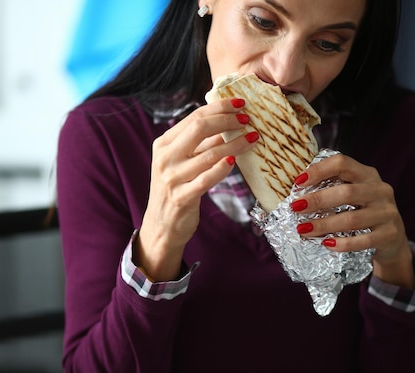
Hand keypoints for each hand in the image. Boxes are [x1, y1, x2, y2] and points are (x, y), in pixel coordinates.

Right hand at [135, 98, 258, 281]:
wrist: (161, 226)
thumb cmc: (177, 189)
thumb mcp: (183, 163)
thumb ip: (200, 144)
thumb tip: (227, 122)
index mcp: (164, 144)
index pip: (194, 117)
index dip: (219, 108)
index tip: (240, 104)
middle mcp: (165, 158)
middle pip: (200, 128)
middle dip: (228, 120)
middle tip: (248, 120)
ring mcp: (172, 178)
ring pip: (210, 154)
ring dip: (235, 144)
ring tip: (253, 138)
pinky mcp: (181, 197)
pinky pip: (207, 179)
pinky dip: (223, 168)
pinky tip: (236, 161)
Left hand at [291, 153, 414, 288]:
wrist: (392, 239)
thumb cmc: (362, 212)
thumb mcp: (352, 195)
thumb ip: (330, 188)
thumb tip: (294, 193)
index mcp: (367, 174)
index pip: (342, 163)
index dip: (319, 170)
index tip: (298, 183)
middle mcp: (380, 190)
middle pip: (347, 192)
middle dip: (317, 200)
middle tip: (295, 208)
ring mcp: (387, 212)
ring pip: (353, 219)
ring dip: (324, 225)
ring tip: (303, 230)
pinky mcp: (390, 234)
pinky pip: (364, 240)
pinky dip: (343, 243)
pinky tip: (326, 244)